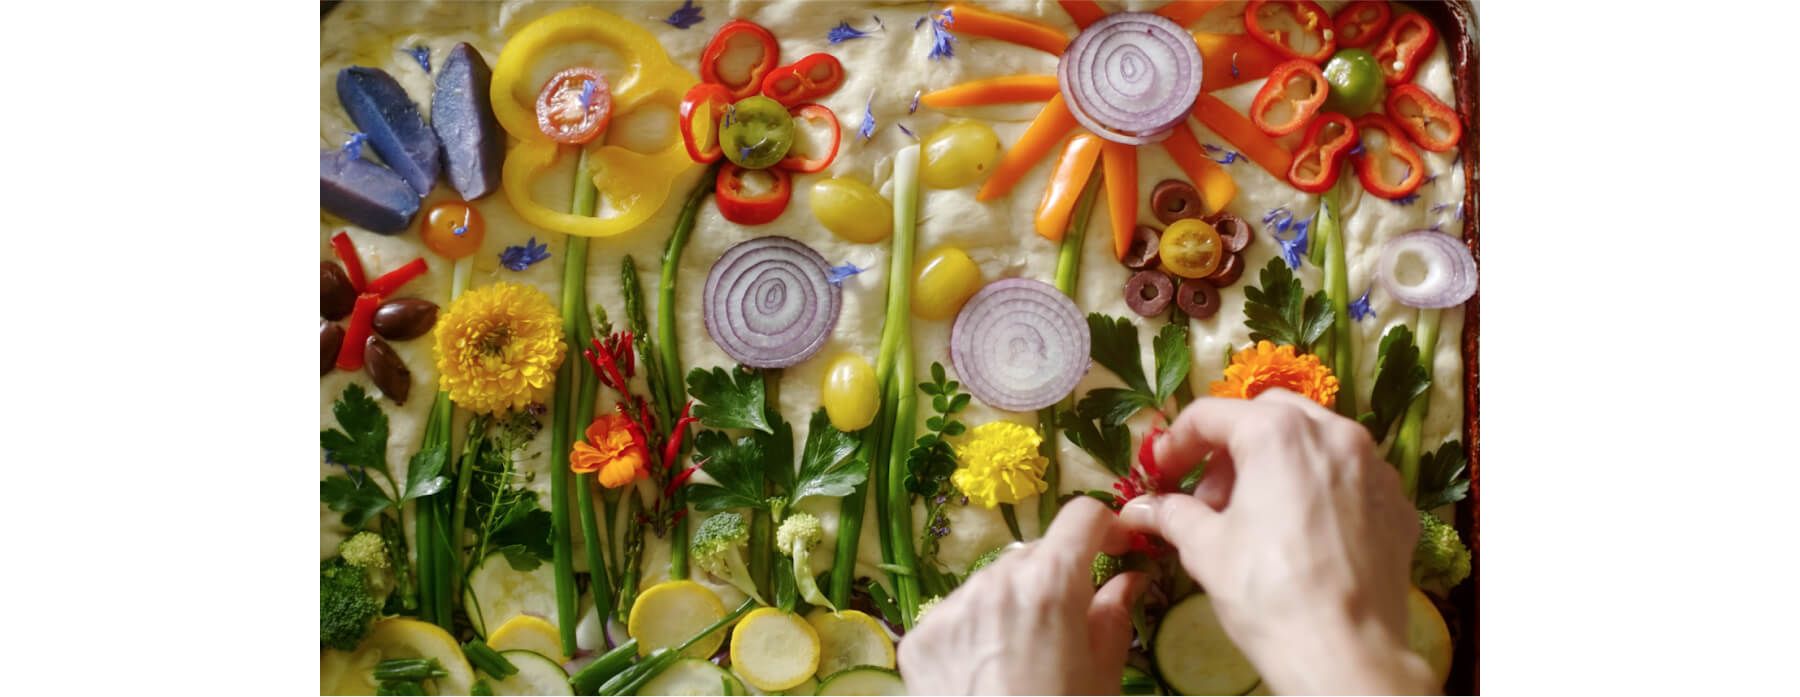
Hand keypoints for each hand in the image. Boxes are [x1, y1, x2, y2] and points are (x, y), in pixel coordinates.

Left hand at [898, 497, 1144, 694]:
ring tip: (1024, 650)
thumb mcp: (1103, 674)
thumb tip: (1129, 579)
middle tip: (1070, 616)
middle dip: (1058, 573)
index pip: (1082, 516)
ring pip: (992, 581)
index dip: (1106, 527)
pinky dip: (975, 629)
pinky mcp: (919, 636)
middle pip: (1035, 552)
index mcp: (1051, 584)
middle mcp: (995, 581)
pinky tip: (986, 669)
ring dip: (1013, 599)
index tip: (1116, 548)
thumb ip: (1114, 614)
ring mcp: (951, 608)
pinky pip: (956, 614)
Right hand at [1120, 390, 1434, 694]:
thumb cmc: (1266, 592)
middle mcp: (1334, 433)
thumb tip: (1142, 507)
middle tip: (1210, 497)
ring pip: (1316, 440)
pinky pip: (1350, 477)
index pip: (1211, 415)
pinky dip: (1319, 489)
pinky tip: (1303, 532)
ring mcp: (1374, 467)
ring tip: (1256, 515)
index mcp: (1279, 433)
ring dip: (1278, 463)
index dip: (1177, 443)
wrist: (1344, 652)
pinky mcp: (1398, 504)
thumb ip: (1172, 513)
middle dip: (1232, 447)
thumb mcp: (1204, 548)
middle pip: (1269, 415)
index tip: (1162, 474)